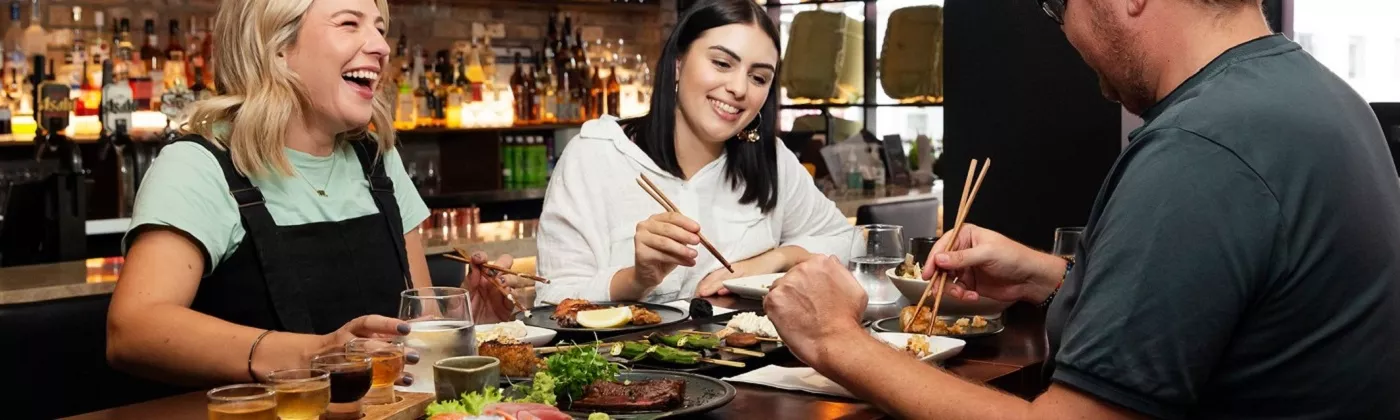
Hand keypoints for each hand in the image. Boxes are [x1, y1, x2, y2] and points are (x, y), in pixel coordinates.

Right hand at [312, 315, 416, 382]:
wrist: (315, 356)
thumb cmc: (350, 340)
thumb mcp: (367, 330)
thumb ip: (393, 328)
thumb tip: (428, 320)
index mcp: (353, 328)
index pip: (369, 322)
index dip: (387, 324)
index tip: (406, 329)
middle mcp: (346, 343)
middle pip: (366, 346)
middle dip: (390, 352)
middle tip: (413, 356)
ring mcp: (342, 361)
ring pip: (363, 366)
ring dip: (387, 372)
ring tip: (408, 376)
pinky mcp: (342, 378)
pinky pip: (360, 383)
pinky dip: (378, 385)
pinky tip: (396, 386)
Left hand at [463, 252, 533, 322]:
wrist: (467, 333)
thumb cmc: (461, 315)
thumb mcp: (458, 299)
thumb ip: (467, 283)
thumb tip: (474, 269)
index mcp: (478, 276)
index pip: (482, 260)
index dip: (481, 256)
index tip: (479, 259)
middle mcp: (492, 281)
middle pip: (504, 264)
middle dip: (503, 264)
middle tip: (496, 272)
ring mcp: (501, 293)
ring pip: (513, 279)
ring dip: (509, 279)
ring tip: (501, 284)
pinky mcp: (508, 306)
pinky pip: (516, 297)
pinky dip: (513, 295)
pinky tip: (507, 297)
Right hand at [634, 212, 700, 287]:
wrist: (649, 274)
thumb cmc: (662, 255)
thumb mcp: (676, 242)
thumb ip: (683, 235)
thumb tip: (696, 234)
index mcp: (654, 219)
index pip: (671, 217)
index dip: (685, 222)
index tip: (697, 228)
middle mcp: (644, 226)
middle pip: (668, 228)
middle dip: (685, 235)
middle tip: (697, 241)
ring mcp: (640, 239)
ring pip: (665, 242)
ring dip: (682, 249)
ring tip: (694, 254)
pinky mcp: (640, 253)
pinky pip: (662, 255)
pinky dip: (678, 259)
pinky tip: (688, 262)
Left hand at [696, 251, 787, 296]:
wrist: (776, 259)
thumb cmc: (760, 269)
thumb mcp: (743, 275)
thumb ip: (732, 283)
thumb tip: (720, 293)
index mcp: (731, 269)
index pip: (714, 276)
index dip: (704, 284)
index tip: (696, 293)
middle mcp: (735, 268)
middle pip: (717, 277)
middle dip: (706, 287)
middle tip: (696, 295)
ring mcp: (743, 270)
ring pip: (725, 278)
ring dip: (713, 286)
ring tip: (704, 293)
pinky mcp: (751, 273)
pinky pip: (739, 280)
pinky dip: (730, 285)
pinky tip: (723, 290)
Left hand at [764, 255, 867, 368]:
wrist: (836, 342)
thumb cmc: (846, 321)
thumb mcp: (854, 288)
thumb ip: (839, 272)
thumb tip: (832, 266)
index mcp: (821, 263)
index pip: (807, 266)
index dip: (808, 282)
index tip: (811, 291)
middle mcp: (802, 269)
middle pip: (792, 276)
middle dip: (797, 291)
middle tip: (806, 307)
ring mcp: (787, 283)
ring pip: (779, 288)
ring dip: (786, 300)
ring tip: (800, 316)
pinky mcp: (774, 300)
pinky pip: (770, 302)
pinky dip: (776, 312)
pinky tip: (791, 320)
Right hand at [924, 223, 1065, 303]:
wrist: (1030, 279)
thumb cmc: (1013, 257)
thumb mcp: (986, 254)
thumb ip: (962, 258)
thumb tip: (939, 259)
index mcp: (966, 236)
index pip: (942, 246)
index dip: (933, 260)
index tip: (927, 273)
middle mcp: (962, 251)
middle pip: (940, 264)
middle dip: (940, 278)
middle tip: (938, 289)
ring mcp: (965, 268)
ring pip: (946, 279)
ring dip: (951, 289)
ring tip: (962, 294)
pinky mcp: (970, 283)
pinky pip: (957, 290)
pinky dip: (961, 296)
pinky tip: (972, 296)